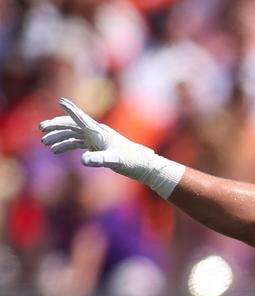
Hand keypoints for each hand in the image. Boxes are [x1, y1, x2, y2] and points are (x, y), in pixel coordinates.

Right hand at [39, 98, 183, 197]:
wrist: (142, 165)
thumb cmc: (131, 161)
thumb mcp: (115, 161)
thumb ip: (100, 160)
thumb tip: (83, 161)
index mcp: (99, 132)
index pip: (82, 118)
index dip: (71, 110)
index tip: (61, 100)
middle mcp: (96, 133)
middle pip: (72, 125)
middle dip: (56, 126)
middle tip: (41, 128)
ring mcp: (96, 139)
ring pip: (73, 134)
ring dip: (58, 137)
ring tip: (45, 143)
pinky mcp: (96, 146)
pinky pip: (77, 143)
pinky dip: (66, 145)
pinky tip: (56, 151)